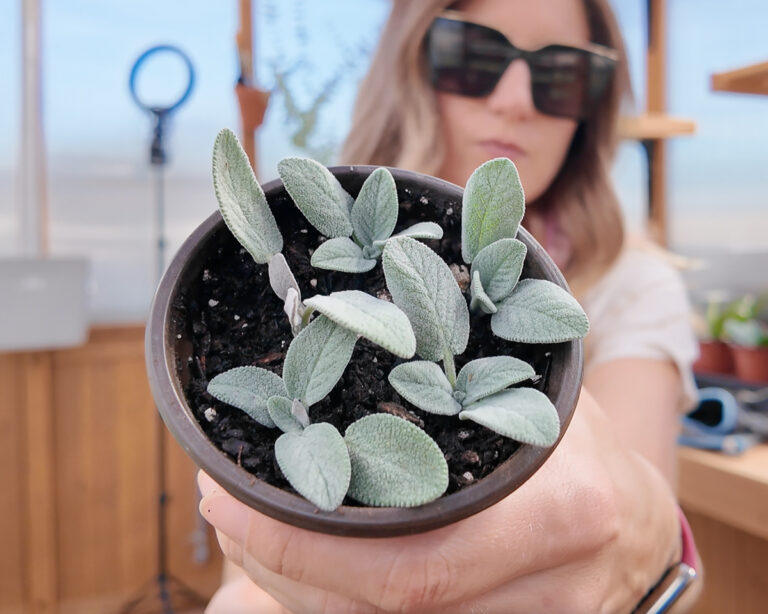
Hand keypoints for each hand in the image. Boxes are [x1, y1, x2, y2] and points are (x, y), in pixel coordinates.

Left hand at [198, 388, 680, 613]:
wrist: (629, 513)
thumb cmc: (572, 437)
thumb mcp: (529, 381)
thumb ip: (459, 359)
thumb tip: (354, 304)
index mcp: (561, 512)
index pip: (413, 561)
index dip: (306, 548)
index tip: (227, 497)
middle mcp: (552, 588)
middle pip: (390, 610)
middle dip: (284, 571)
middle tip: (223, 513)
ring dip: (300, 594)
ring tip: (246, 535)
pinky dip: (338, 606)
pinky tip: (299, 567)